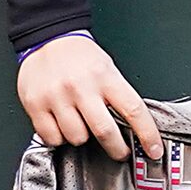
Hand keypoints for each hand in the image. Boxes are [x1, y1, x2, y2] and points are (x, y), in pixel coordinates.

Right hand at [16, 33, 162, 162]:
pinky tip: (62, 124)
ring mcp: (57, 96)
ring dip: (83, 138)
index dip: (147, 135)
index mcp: (105, 77)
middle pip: (105, 132)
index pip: (134, 110)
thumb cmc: (80, 56)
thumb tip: (135, 128)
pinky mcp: (36, 105)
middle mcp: (81, 87)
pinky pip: (52, 138)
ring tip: (81, 124)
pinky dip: (59, 137)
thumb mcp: (107, 68)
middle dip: (117, 149)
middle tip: (119, 151)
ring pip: (77, 138)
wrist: (48, 38)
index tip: (154, 150)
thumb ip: (118, 96)